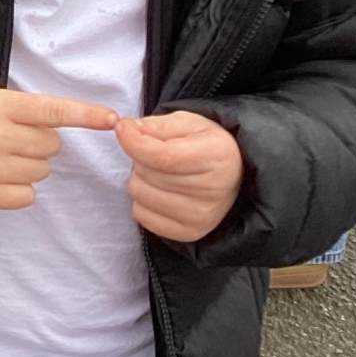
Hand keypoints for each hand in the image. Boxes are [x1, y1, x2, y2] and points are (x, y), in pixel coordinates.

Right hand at [0, 88, 118, 208]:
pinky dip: (17, 189)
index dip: (85, 114)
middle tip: (9, 138)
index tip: (113, 119)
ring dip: (28, 166)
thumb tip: (79, 126)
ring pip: (41, 172)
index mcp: (0, 105)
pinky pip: (26, 197)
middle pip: (52, 147)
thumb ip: (29, 111)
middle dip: (38, 144)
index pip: (52, 110)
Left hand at [116, 112, 242, 242]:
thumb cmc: (205, 146)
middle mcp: (213, 191)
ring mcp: (201, 216)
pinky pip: (140, 214)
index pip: (161, 156)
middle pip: (146, 173)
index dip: (133, 141)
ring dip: (141, 179)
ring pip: (139, 193)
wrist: (232, 177)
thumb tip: (126, 129)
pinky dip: (143, 201)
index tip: (123, 128)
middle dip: (140, 158)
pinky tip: (161, 192)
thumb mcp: (187, 123)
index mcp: (217, 157)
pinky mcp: (189, 233)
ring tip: (160, 173)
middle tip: (157, 155)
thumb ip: (157, 125)